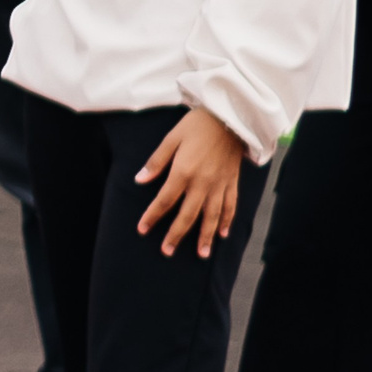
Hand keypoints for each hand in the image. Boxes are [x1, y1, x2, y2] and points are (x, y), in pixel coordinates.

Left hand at [134, 108, 246, 258]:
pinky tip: (222, 234)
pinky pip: (230, 206)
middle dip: (176, 235)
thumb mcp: (171, 139)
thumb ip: (156, 162)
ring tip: (201, 254)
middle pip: (188, 215)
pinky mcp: (232, 182)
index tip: (143, 230)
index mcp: (184, 172)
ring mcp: (220, 184)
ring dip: (206, 236)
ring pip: (212, 216)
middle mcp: (203, 183)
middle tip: (167, 251)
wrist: (231, 116)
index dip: (153, 216)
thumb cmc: (197, 125)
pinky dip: (226, 221)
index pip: (165, 201)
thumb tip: (139, 180)